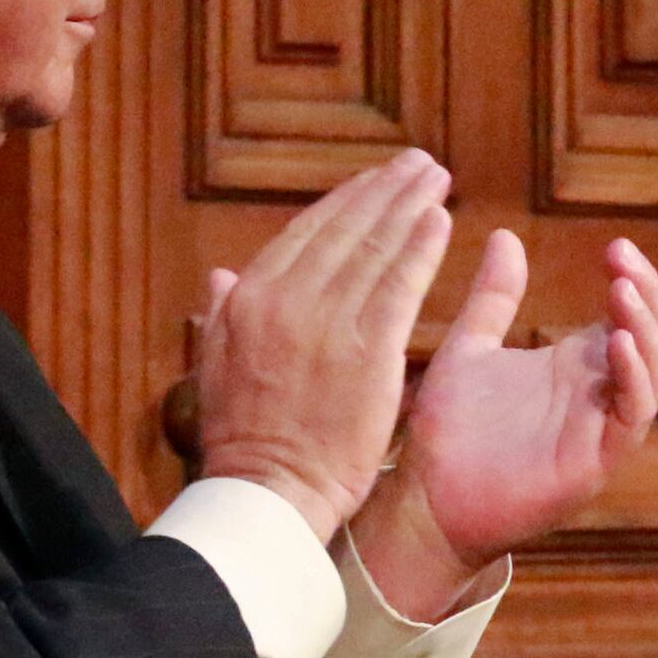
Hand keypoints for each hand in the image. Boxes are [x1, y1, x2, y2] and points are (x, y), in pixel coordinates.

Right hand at [192, 149, 456, 540]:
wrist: (269, 494)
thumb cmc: (246, 440)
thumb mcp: (216, 368)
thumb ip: (223, 314)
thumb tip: (222, 274)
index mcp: (249, 300)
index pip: (306, 233)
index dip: (346, 202)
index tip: (376, 182)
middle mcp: (286, 300)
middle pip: (346, 229)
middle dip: (386, 191)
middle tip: (420, 164)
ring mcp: (328, 323)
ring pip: (376, 249)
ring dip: (410, 206)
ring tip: (436, 178)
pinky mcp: (368, 351)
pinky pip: (400, 287)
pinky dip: (421, 249)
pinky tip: (441, 221)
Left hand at [351, 227, 657, 612]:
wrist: (426, 503)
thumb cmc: (449, 433)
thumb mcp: (470, 348)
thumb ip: (493, 296)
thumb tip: (506, 235)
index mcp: (581, 362)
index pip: (646, 313)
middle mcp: (603, 390)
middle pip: (654, 331)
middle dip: (651, 288)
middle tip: (618, 251)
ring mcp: (604, 427)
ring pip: (652, 369)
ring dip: (644, 326)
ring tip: (621, 289)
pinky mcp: (597, 462)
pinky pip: (632, 414)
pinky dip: (631, 376)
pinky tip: (617, 343)